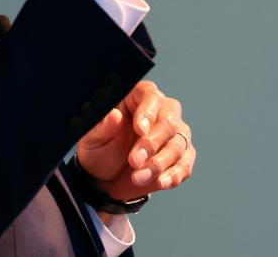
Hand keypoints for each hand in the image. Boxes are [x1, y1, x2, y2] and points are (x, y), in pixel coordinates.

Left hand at [76, 81, 195, 202]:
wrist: (105, 177)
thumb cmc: (99, 148)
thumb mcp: (93, 137)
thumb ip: (102, 126)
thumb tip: (114, 115)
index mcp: (137, 98)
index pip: (150, 96)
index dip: (147, 112)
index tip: (139, 130)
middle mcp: (161, 112)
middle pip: (169, 121)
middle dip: (152, 143)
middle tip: (134, 160)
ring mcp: (174, 134)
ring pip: (177, 144)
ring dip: (158, 163)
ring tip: (138, 177)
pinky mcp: (181, 157)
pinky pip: (185, 164)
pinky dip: (174, 175)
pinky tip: (160, 181)